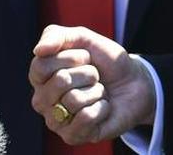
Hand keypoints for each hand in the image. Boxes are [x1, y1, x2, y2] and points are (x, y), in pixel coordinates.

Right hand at [29, 24, 155, 144]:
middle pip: (60, 81)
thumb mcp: (83, 38)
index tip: (86, 56)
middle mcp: (43, 101)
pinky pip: (86, 118)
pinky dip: (102, 108)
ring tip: (99, 92)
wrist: (134, 81)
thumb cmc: (105, 61)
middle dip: (87, 72)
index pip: (41, 66)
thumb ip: (56, 35)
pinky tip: (103, 107)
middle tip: (94, 76)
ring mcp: (56, 121)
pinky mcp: (73, 137)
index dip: (70, 57)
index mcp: (40, 77)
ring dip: (96, 90)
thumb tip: (38, 50)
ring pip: (74, 99)